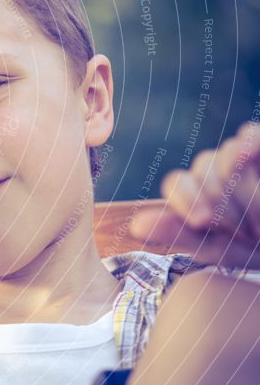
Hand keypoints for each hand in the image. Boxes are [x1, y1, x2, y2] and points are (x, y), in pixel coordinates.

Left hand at [129, 120, 259, 268]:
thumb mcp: (215, 248)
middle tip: (246, 235)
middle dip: (224, 207)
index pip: (177, 183)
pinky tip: (246, 155)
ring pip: (227, 155)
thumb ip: (178, 234)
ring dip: (246, 192)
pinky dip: (248, 143)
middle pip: (203, 173)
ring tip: (259, 227)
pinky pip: (251, 135)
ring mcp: (237, 157)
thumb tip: (136, 225)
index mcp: (191, 193)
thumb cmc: (248, 249)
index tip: (201, 221)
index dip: (187, 200)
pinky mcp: (259, 147)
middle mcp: (210, 171)